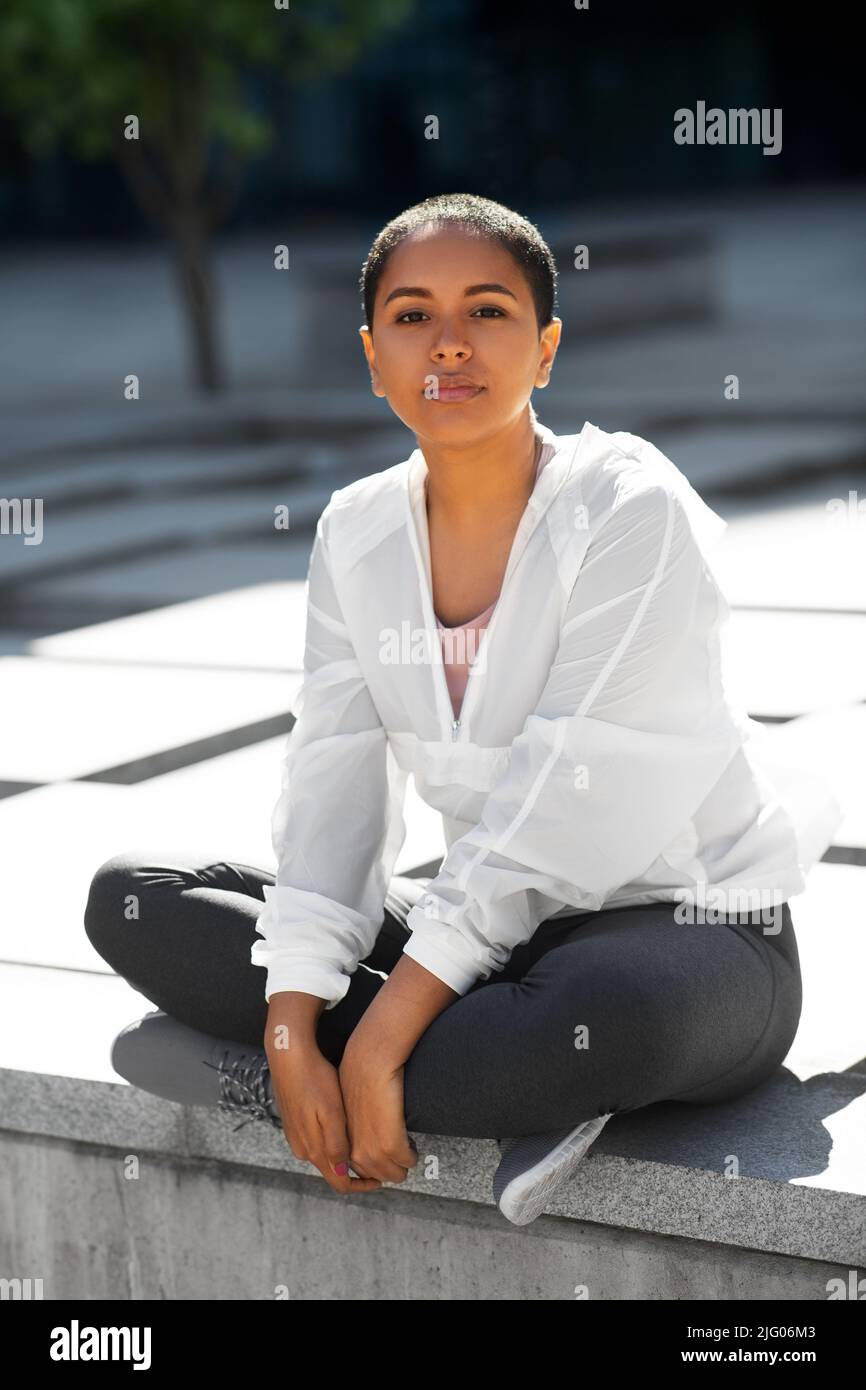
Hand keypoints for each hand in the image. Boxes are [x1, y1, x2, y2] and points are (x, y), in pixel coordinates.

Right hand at [265, 1031, 382, 1195]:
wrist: (288, 1057)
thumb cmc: (313, 1080)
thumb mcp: (331, 1112)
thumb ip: (336, 1145)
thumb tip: (342, 1171)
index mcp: (314, 1150)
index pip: (340, 1183)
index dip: (362, 1186)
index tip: (380, 1180)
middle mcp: (303, 1149)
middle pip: (333, 1170)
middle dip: (355, 1171)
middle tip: (377, 1160)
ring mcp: (297, 1136)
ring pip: (325, 1155)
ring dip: (344, 1155)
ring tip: (364, 1142)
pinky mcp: (295, 1123)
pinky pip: (317, 1140)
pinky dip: (333, 1141)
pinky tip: (343, 1125)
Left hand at [338, 1040, 418, 1185]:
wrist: (368, 1063)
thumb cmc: (360, 1079)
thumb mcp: (348, 1111)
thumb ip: (353, 1129)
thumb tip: (364, 1136)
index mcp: (343, 1146)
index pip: (362, 1173)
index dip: (378, 1163)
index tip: (385, 1150)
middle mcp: (355, 1154)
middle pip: (382, 1177)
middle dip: (393, 1165)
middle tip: (398, 1144)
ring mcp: (372, 1152)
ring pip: (398, 1174)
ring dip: (404, 1160)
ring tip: (404, 1140)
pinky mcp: (391, 1145)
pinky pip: (409, 1160)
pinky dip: (413, 1153)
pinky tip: (410, 1137)